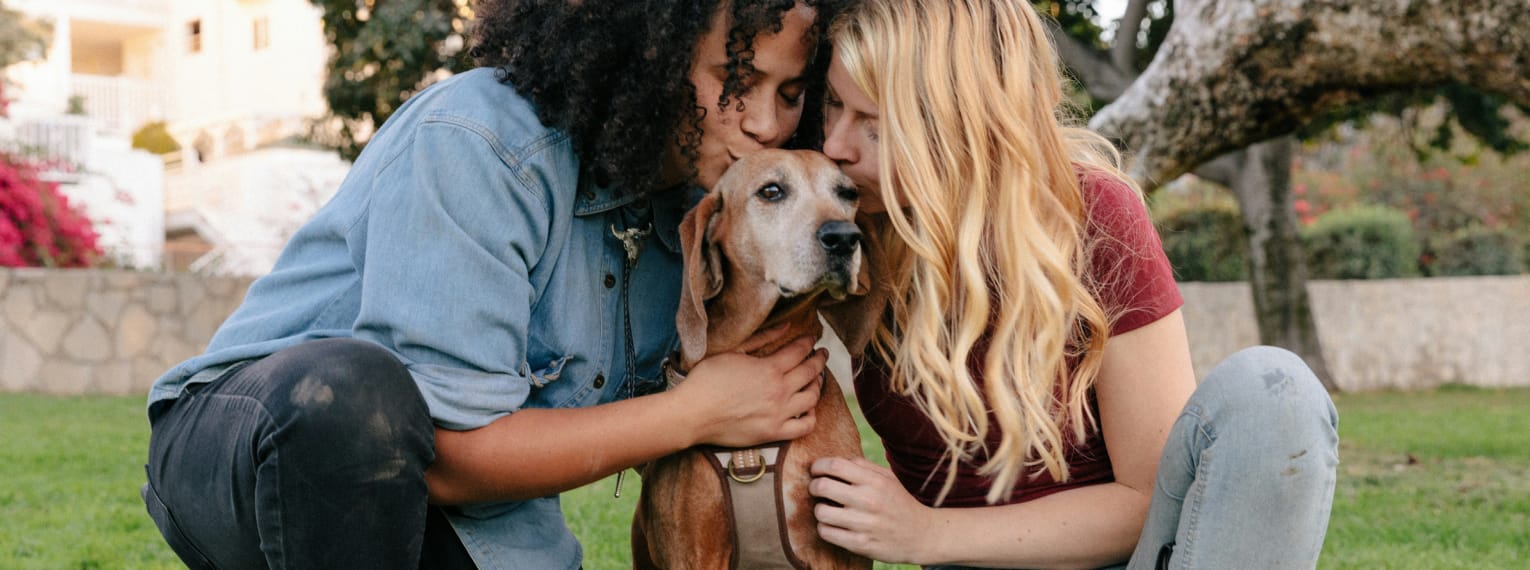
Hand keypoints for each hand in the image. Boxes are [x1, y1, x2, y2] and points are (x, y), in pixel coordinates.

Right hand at [675, 332, 825, 447]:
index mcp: (769, 369)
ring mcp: (779, 414)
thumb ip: (762, 339)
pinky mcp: (774, 433)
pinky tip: (808, 409)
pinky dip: (811, 416)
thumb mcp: (733, 352)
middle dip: (819, 359)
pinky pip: (805, 426)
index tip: (813, 338)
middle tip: (821, 354)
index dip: (809, 342)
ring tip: (815, 379)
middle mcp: (780, 391)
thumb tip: (786, 327)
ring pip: (812, 398)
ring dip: (817, 385)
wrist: (693, 414)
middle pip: (811, 372)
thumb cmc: (708, 380)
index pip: (800, 351)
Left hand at [809, 457, 938, 564]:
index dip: (818, 466)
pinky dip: (824, 527)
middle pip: (823, 487)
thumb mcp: (888, 479)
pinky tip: (832, 525)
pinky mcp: (860, 544)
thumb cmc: (900, 503)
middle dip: (813, 486)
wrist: (921, 535)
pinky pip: (826, 532)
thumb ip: (863, 467)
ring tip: (826, 509)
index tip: (816, 471)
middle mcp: (869, 500)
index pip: (834, 465)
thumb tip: (834, 461)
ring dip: (819, 509)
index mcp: (875, 481)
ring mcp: (864, 524)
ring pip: (821, 512)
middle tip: (816, 489)